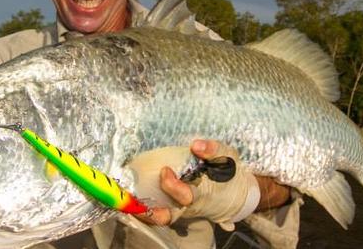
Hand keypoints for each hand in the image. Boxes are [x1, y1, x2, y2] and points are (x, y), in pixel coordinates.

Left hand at [139, 140, 288, 227]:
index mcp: (203, 194)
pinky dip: (145, 210)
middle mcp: (190, 206)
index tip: (165, 171)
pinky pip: (159, 214)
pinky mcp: (176, 208)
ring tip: (127, 203)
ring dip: (144, 212)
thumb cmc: (229, 172)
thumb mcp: (227, 156)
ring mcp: (182, 210)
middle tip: (138, 191)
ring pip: (161, 218)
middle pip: (169, 215)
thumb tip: (196, 145)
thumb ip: (213, 150)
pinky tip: (131, 201)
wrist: (236, 192)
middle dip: (151, 207)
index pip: (186, 196)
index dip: (173, 186)